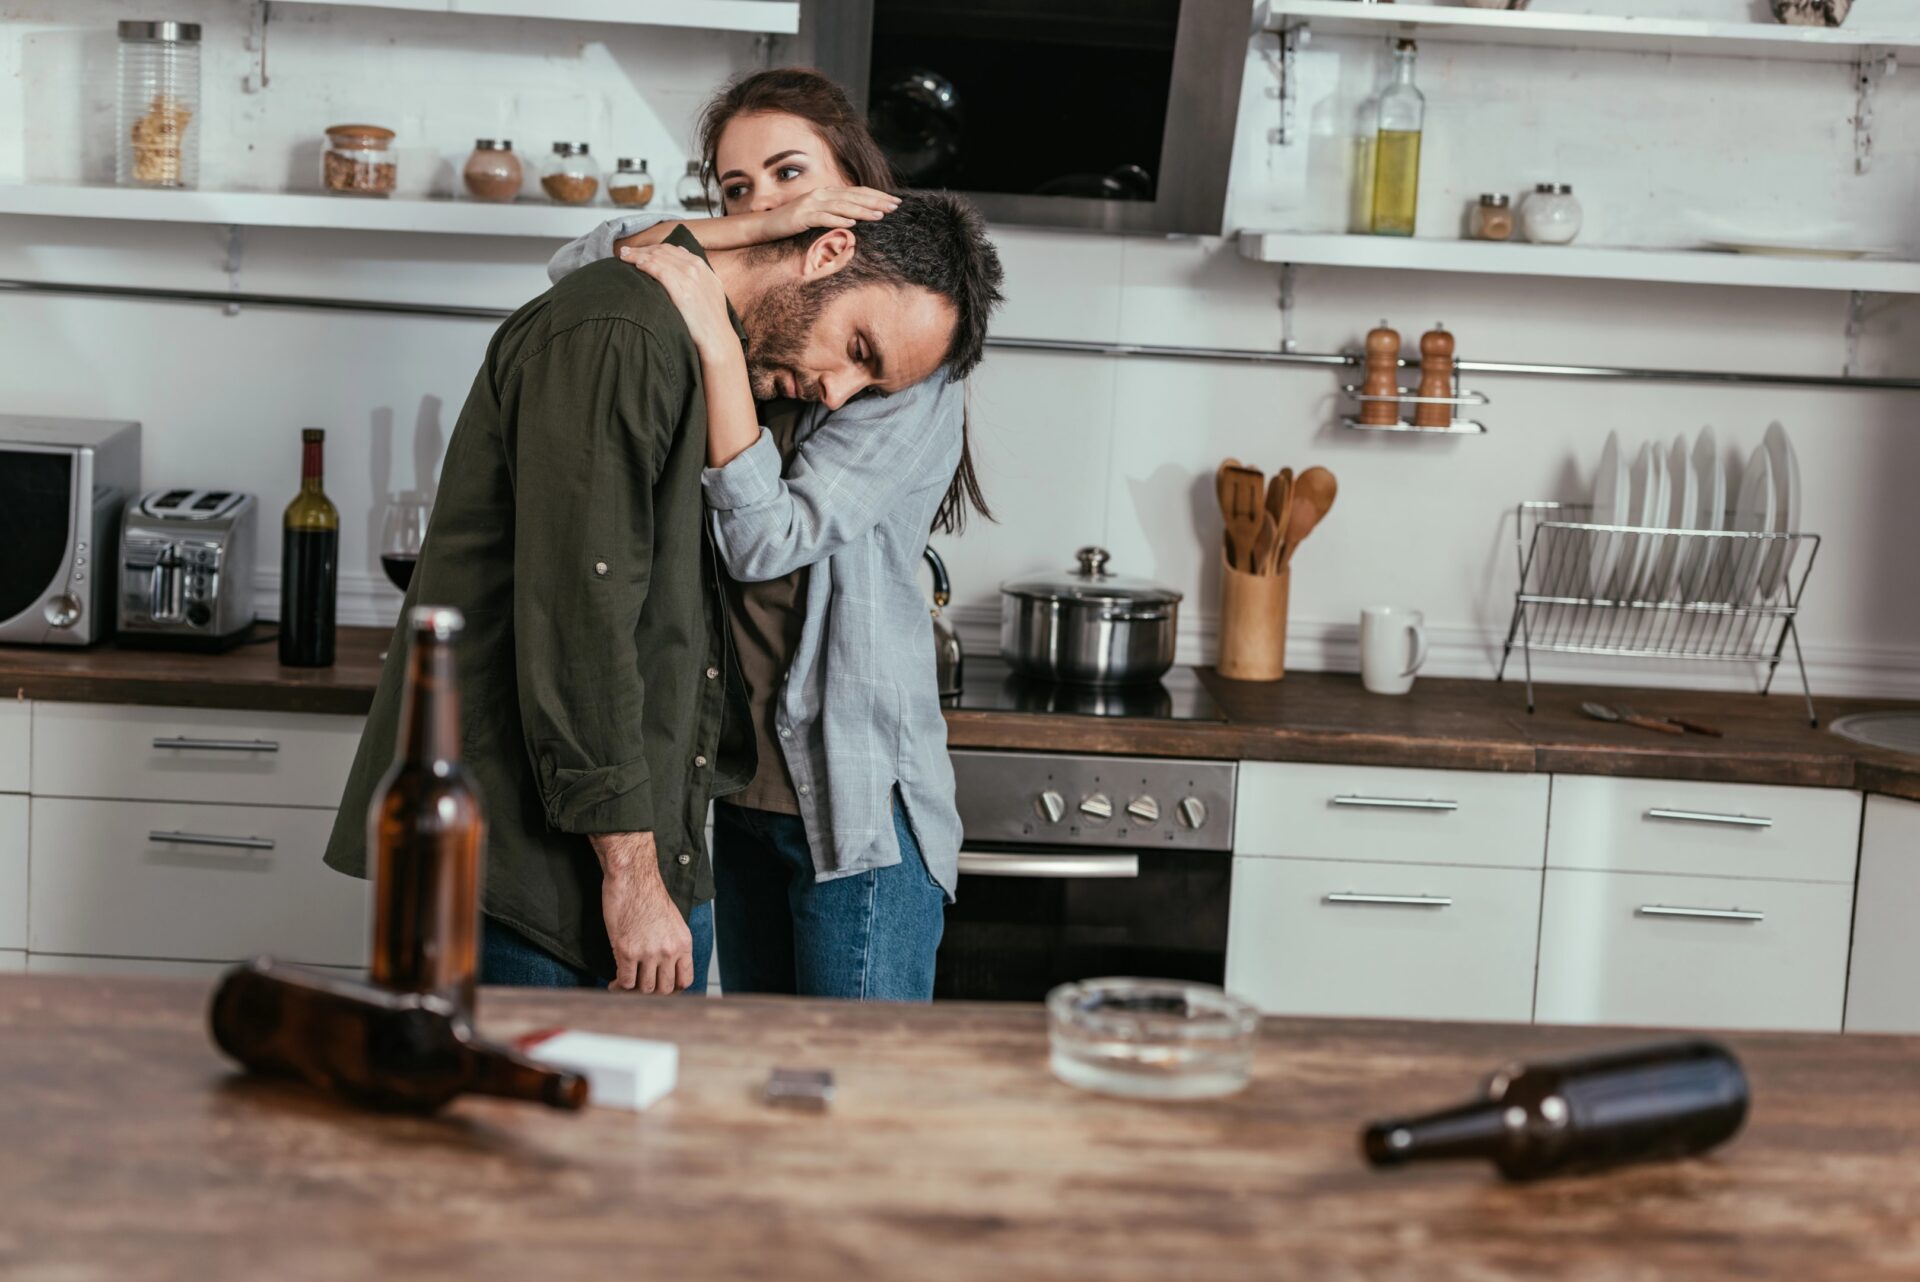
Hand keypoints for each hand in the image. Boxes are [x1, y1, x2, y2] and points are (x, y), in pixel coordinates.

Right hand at [590, 832, 692, 994]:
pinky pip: (626, 981)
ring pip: (645, 989)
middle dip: (651, 993)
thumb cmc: (648, 894)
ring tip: (624, 986)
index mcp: (683, 943)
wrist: (632, 877)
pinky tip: (614, 982)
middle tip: (639, 989)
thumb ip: (672, 944)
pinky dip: (619, 985)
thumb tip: (665, 966)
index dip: (672, 990)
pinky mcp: (627, 951)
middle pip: (665, 989)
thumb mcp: (672, 920)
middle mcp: (669, 950)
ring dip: (633, 991)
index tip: (660, 988)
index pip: (685, 980)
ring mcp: (648, 952)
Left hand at [619, 243, 739, 363]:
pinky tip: (636, 266)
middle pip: (661, 251)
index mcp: (701, 265)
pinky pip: (659, 271)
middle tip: (624, 252)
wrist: (717, 337)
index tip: (638, 251)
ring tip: (623, 257)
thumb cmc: (711, 317)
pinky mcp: (681, 290)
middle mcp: (695, 267)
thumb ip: (697, 271)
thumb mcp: (710, 286)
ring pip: (657, 258)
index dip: (651, 248)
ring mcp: (689, 278)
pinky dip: (645, 265)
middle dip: (641, 249)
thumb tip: (681, 252)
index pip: (671, 249)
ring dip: (637, 255)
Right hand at [759, 186, 898, 238]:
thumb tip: (856, 217)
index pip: (856, 192)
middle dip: (876, 201)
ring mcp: (811, 204)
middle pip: (853, 197)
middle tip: (895, 206)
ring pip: (842, 206)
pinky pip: (823, 218)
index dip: (877, 196)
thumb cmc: (793, 223)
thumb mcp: (817, 215)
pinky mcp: (802, 216)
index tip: (895, 201)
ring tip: (879, 215)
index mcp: (826, 193)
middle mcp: (820, 195)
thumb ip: (834, 212)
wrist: (765, 225)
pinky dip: (838, 220)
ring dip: (862, 211)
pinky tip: (851, 224)